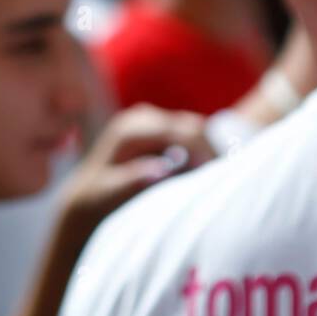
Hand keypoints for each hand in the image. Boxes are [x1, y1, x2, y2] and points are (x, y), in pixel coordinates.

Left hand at [60, 104, 215, 230]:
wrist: (88, 195)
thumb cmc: (96, 197)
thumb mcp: (108, 193)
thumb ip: (133, 180)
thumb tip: (161, 170)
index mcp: (130, 129)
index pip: (177, 131)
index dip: (202, 148)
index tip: (218, 171)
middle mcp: (142, 118)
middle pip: (191, 126)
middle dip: (211, 149)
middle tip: (228, 177)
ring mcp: (154, 122)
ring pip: (195, 129)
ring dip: (209, 151)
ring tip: (222, 178)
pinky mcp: (162, 131)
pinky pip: (191, 137)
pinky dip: (202, 153)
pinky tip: (210, 174)